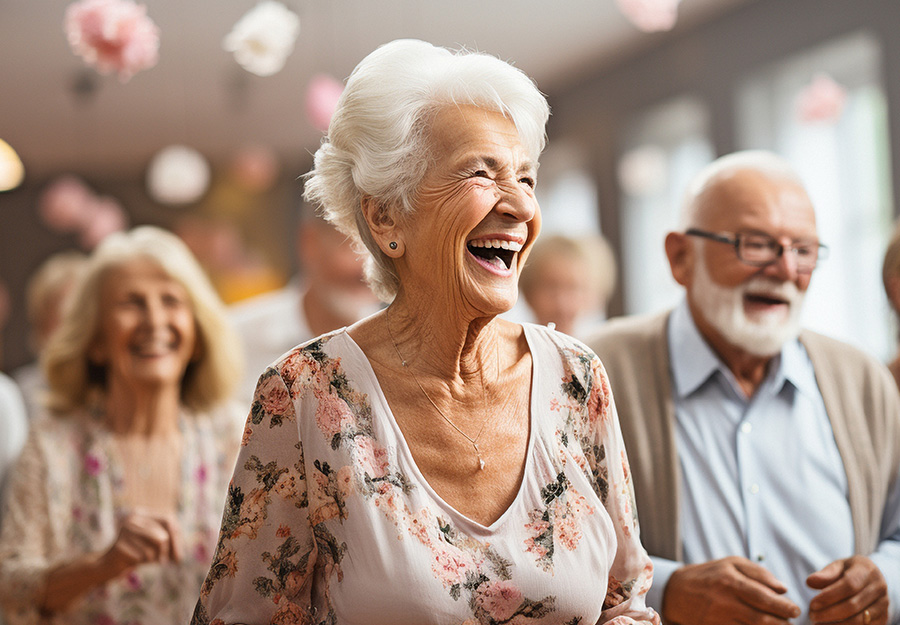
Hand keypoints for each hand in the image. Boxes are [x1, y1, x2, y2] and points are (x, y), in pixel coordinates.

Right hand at [102, 511, 183, 575]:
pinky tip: (133, 562)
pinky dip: (143, 563)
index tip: (179, 556)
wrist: (106, 566)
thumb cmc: (135, 554)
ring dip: (155, 558)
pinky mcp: (120, 545)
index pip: (168, 520)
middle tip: (167, 562)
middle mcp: (132, 518)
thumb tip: (180, 555)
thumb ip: (169, 542)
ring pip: (155, 547)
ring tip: (145, 559)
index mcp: (141, 513)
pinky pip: (143, 557)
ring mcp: (125, 530)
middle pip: (164, 536)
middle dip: (169, 551)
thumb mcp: (154, 545)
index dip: (177, 538)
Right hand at [663, 556, 800, 624]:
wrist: (675, 592)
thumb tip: (783, 589)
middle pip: (761, 618)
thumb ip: (758, 573)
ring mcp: (718, 618)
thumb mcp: (730, 564)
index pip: (763, 597)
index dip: (783, 607)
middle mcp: (724, 601)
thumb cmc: (707, 575)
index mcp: (730, 581)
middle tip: (792, 622)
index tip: (795, 610)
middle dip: (781, 623)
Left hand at [807, 556, 887, 623]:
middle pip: (853, 605)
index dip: (829, 596)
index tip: (812, 604)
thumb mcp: (838, 567)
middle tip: (812, 616)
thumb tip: (809, 582)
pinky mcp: (883, 618)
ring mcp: (883, 605)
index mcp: (867, 571)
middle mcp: (879, 588)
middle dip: (829, 613)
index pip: (849, 585)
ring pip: (860, 620)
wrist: (871, 579)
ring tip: (819, 624)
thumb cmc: (849, 572)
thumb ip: (825, 574)